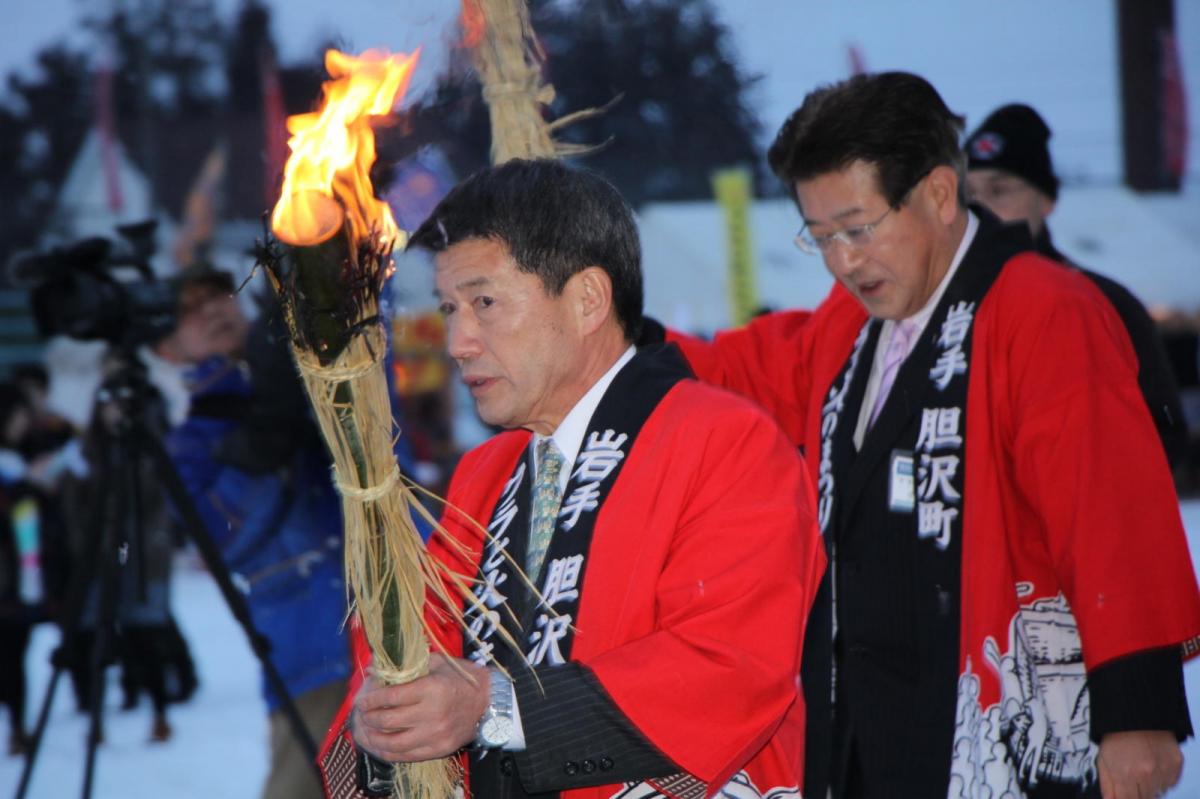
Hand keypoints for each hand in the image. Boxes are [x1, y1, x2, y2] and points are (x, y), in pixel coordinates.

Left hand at [351, 654, 489, 762]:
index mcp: (431, 688)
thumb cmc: (462, 678)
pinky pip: (407, 755)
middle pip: (388, 721)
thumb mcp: (437, 663)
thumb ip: (408, 666)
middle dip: (369, 717)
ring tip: (366, 731)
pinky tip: (380, 746)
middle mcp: (432, 714)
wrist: (489, 701)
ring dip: (374, 738)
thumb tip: (376, 670)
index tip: (363, 700)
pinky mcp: (439, 749)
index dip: (371, 699)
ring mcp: (435, 735)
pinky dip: (389, 752)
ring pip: (393, 743)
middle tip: (362, 714)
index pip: (390, 697)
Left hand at [1097, 730, 1182, 798]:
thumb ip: (1107, 785)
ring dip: (1151, 786)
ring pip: (1158, 792)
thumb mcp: (1103, 759)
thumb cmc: (1116, 737)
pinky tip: (1154, 765)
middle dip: (1137, 792)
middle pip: (1144, 798)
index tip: (1126, 793)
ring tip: (1142, 768)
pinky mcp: (1176, 764)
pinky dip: (1163, 779)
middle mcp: (1146, 775)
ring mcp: (1163, 769)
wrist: (1136, 715)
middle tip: (1133, 778)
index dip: (1126, 798)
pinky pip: (1170, 782)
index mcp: (1125, 774)